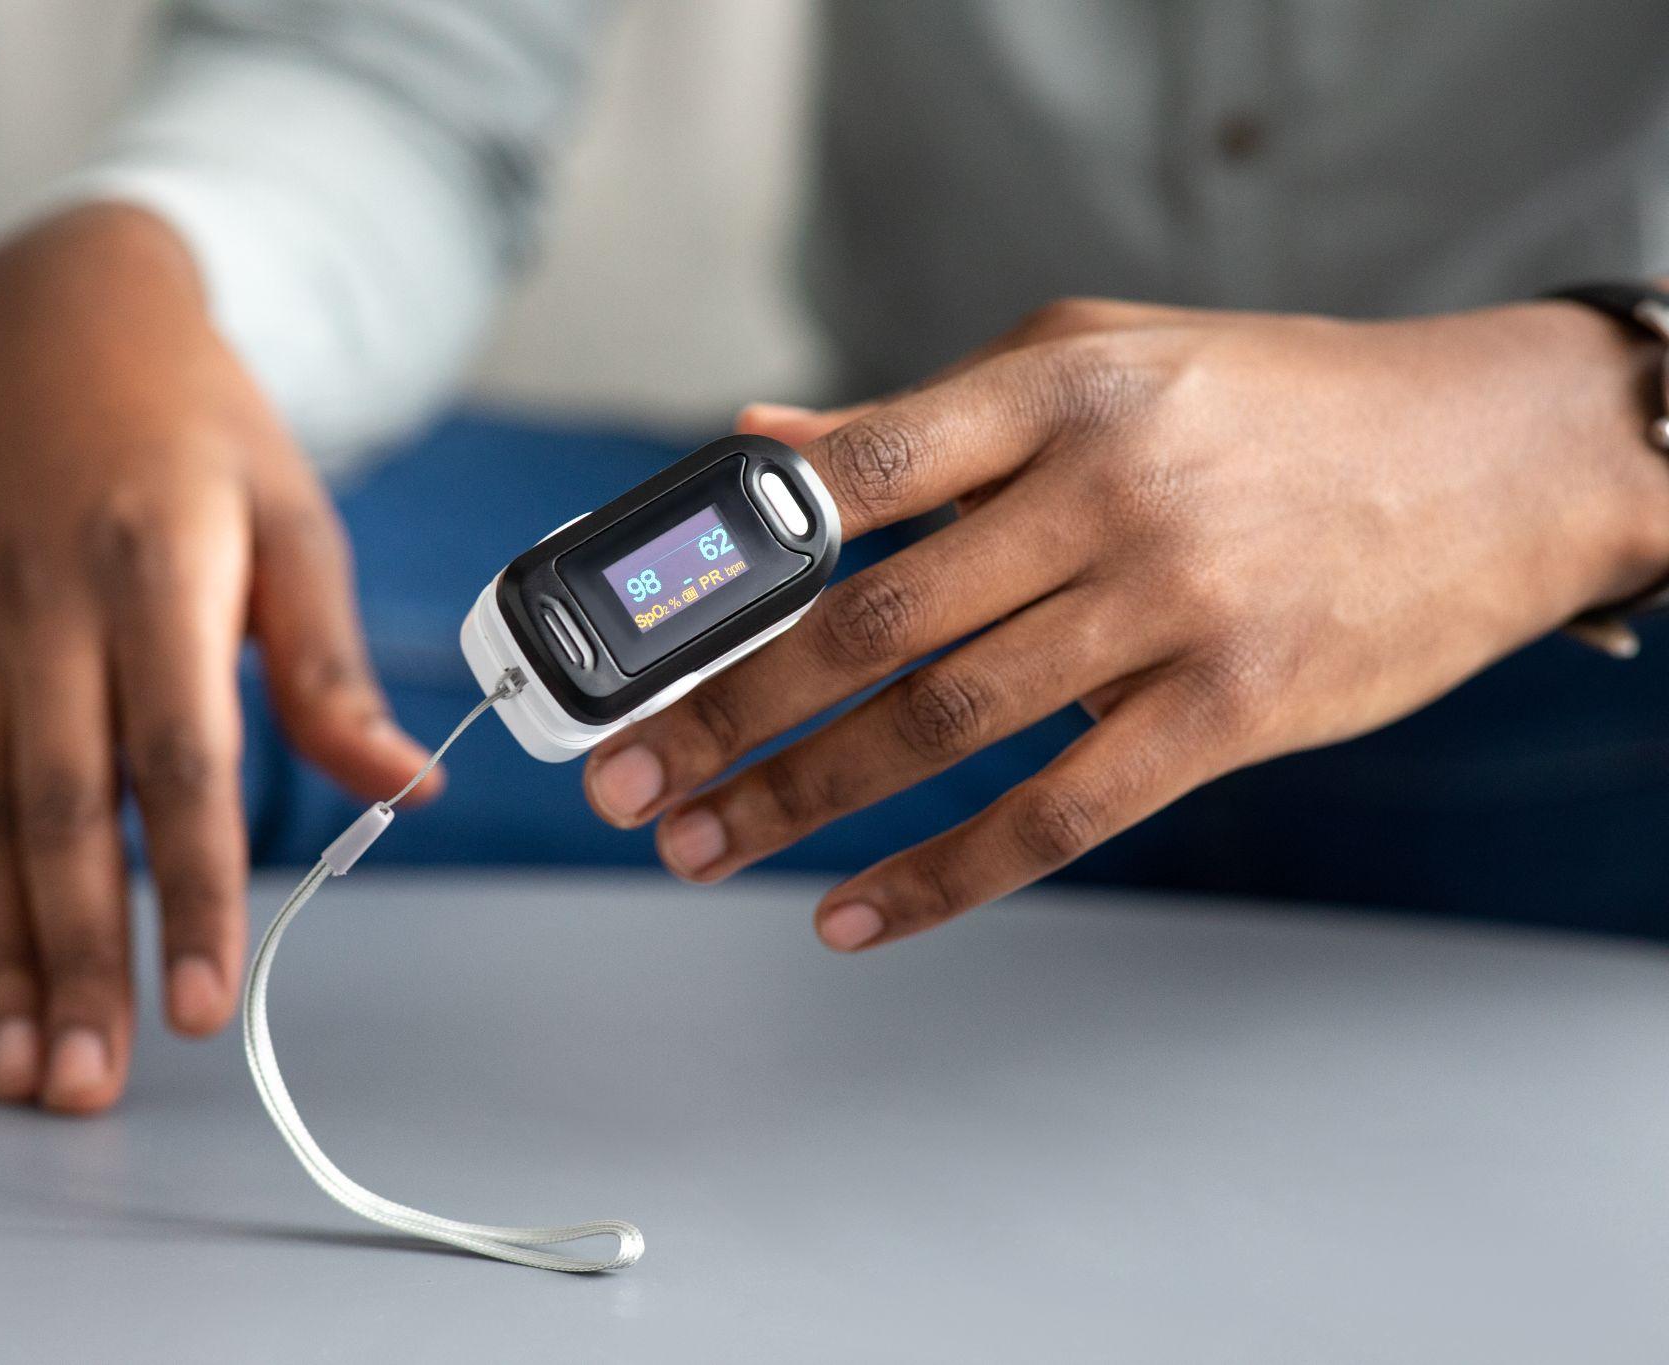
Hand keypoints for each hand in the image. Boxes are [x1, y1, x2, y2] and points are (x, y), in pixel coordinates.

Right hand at [0, 205, 438, 1112]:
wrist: (46, 320)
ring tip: (28, 1067)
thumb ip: (333, 671)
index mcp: (155, 570)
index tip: (208, 999)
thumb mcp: (295, 521)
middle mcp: (44, 609)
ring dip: (4, 955)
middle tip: (93, 1081)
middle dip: (78, 960)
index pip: (177, 762)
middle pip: (62, 815)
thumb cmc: (196, 430)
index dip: (193, 890)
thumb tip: (407, 788)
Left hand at [583, 298, 1668, 949]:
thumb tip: (759, 450)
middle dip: (728, 712)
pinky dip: (947, 877)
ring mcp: (1173, 606)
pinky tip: (853, 915)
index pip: (852, 476)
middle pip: (872, 622)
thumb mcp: (1098, 359)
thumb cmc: (1272, 404)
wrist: (1494, 458)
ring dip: (804, 799)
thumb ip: (924, 421)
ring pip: (944, 725)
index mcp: (1054, 387)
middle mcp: (1106, 494)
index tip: (632, 637)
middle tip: (630, 776)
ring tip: (704, 845)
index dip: (725, 562)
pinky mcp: (1231, 711)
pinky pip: (1059, 813)